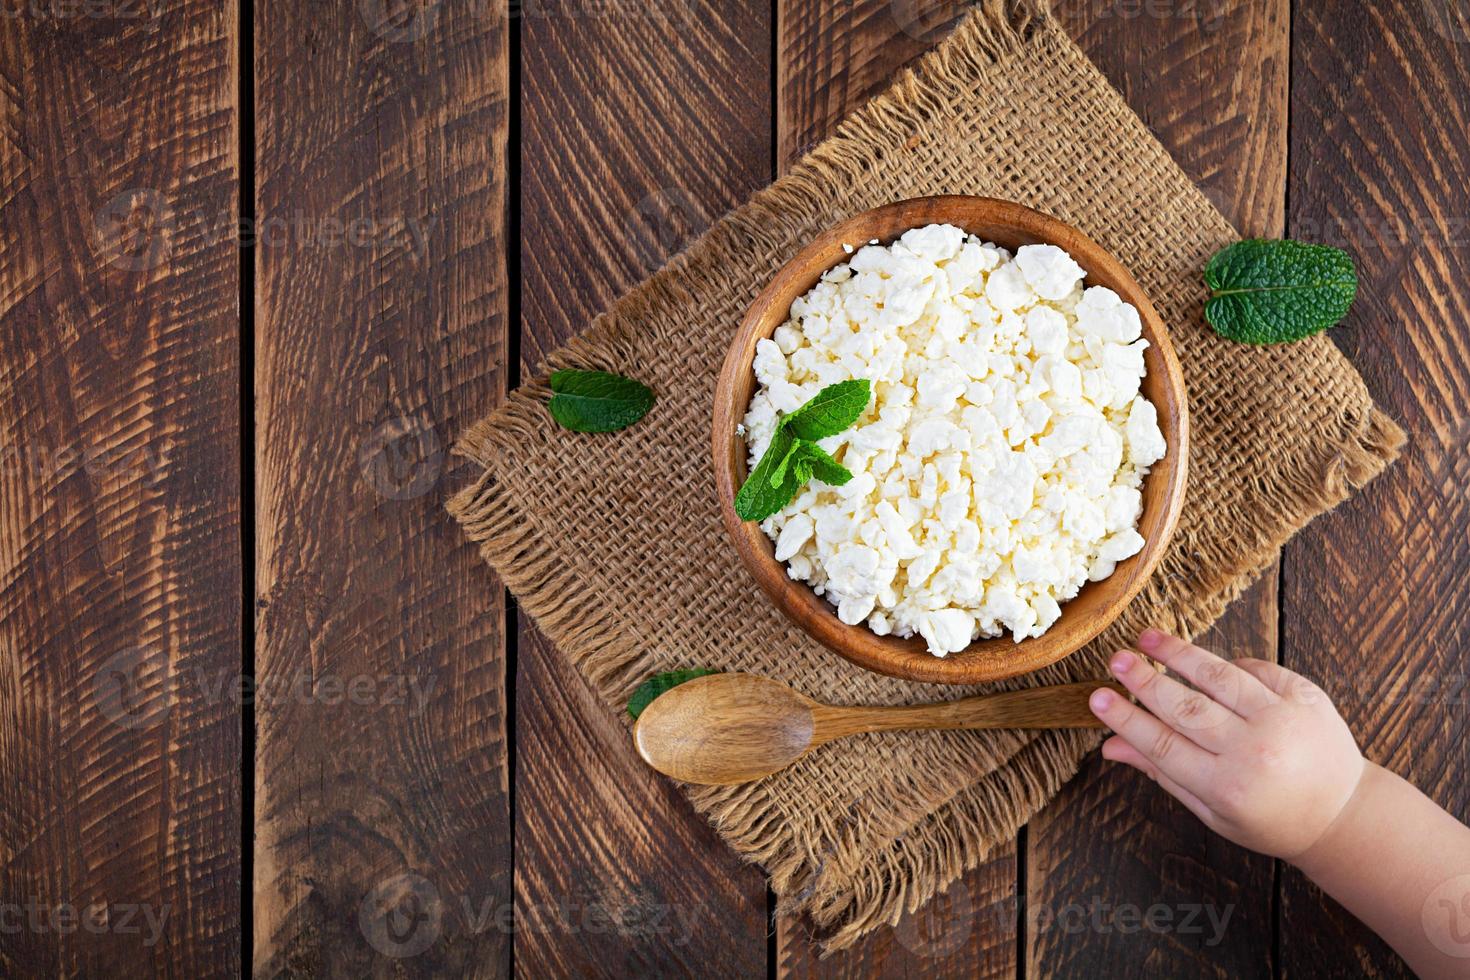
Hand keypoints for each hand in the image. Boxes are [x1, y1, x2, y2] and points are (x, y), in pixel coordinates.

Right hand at [1088, 629, 1366, 859]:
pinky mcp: (1305, 695)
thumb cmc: (1269, 817)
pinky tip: (1205, 660)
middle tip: (1116, 660)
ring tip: (1148, 639)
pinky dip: (1229, 663)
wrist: (1343, 813)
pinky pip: (1257, 669)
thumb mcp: (1211, 809)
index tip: (1098, 698)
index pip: (1162, 744)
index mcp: (1227, 786)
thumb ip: (1162, 773)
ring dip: (1180, 655)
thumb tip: (1110, 746)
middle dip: (1146, 681)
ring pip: (1220, 678)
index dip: (1126, 719)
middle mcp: (1255, 751)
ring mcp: (1283, 719)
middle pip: (1187, 708)